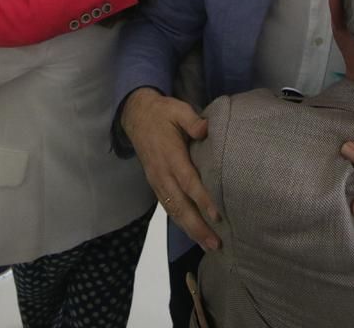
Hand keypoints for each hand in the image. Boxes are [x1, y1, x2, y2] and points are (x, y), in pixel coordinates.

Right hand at [121, 89, 218, 249]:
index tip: (217, 215)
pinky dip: (180, 222)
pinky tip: (193, 233)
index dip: (202, 199)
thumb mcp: (178, 109)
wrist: (136, 116)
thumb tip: (206, 129)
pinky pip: (168, 207)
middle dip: (197, 226)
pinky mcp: (156, 184)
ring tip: (208, 245)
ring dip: (190, 229)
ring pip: (173, 210)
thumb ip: (192, 120)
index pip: (188, 181)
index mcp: (170, 155)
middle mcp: (162, 173)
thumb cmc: (163, 113)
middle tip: (215, 244)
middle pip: (180, 204)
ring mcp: (157, 181)